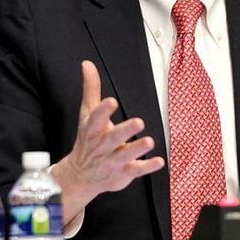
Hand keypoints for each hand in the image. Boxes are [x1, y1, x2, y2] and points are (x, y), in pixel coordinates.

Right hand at [50, 61, 164, 222]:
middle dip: (124, 131)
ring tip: (150, 141)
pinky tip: (159, 161)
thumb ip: (91, 88)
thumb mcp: (87, 113)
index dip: (103, 110)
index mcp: (93, 129)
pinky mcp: (122, 173)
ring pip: (125, 155)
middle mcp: (102, 146)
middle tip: (139, 121)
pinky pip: (136, 170)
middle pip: (112, 138)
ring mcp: (112, 161)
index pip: (96, 118)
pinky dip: (147, 166)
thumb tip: (87, 63)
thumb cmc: (88, 139)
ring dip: (137, 149)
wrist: (80, 175)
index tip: (112, 101)